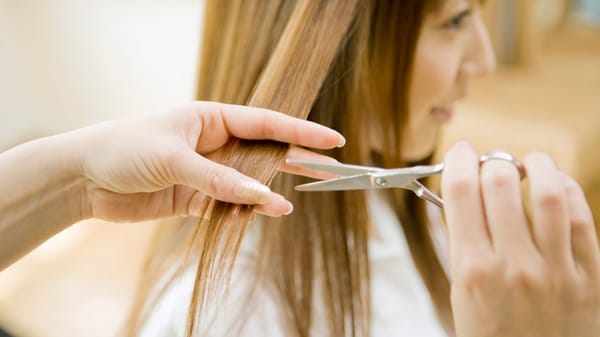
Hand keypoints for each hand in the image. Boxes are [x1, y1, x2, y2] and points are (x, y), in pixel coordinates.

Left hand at [72, 101, 344, 220]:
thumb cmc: (124, 150)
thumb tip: (263, 196)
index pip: (266, 124)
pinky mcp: (195, 198)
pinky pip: (229, 204)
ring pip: (249, 180)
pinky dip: (246, 210)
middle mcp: (213, 143)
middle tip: (331, 167)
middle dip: (297, 159)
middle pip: (264, 151)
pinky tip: (267, 213)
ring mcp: (206, 171)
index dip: (301, 132)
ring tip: (302, 195)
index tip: (332, 139)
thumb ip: (219, 178)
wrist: (82, 179)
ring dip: (272, 188)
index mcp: (211, 118)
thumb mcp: (174, 159)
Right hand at [442, 141, 599, 336]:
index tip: (460, 153)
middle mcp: (515, 266)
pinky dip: (566, 189)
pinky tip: (555, 185)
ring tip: (527, 164)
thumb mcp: (461, 293)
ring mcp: (557, 271)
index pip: (463, 190)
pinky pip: (582, 218)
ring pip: (548, 193)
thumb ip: (464, 242)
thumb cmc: (491, 336)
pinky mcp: (589, 277)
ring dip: (534, 166)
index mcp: (473, 270)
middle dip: (491, 162)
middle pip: (501, 182)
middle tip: (490, 165)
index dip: (459, 159)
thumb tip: (466, 194)